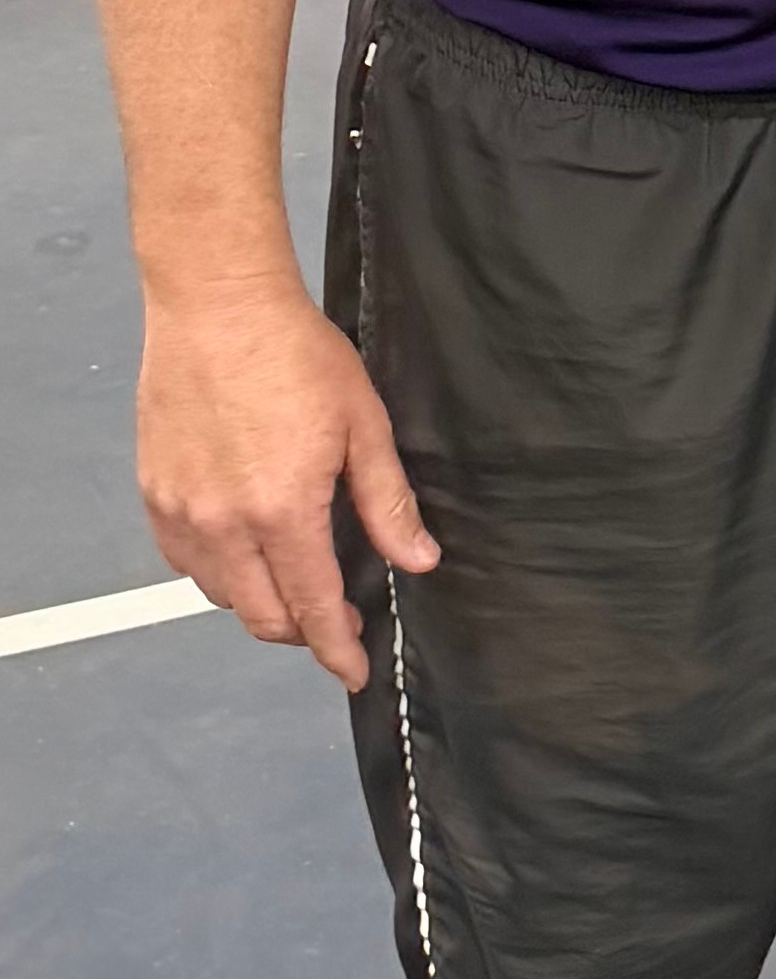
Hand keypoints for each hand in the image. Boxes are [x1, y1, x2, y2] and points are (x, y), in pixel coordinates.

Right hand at [135, 277, 439, 692]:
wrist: (219, 306)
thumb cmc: (293, 354)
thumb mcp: (363, 427)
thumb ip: (387, 503)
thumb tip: (417, 561)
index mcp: (283, 510)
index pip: (313, 608)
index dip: (336, 650)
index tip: (353, 672)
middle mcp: (224, 522)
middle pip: (263, 616)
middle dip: (303, 633)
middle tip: (334, 621)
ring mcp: (181, 510)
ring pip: (221, 594)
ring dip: (260, 603)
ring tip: (292, 582)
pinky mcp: (155, 492)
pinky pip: (184, 561)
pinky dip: (216, 573)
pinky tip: (242, 554)